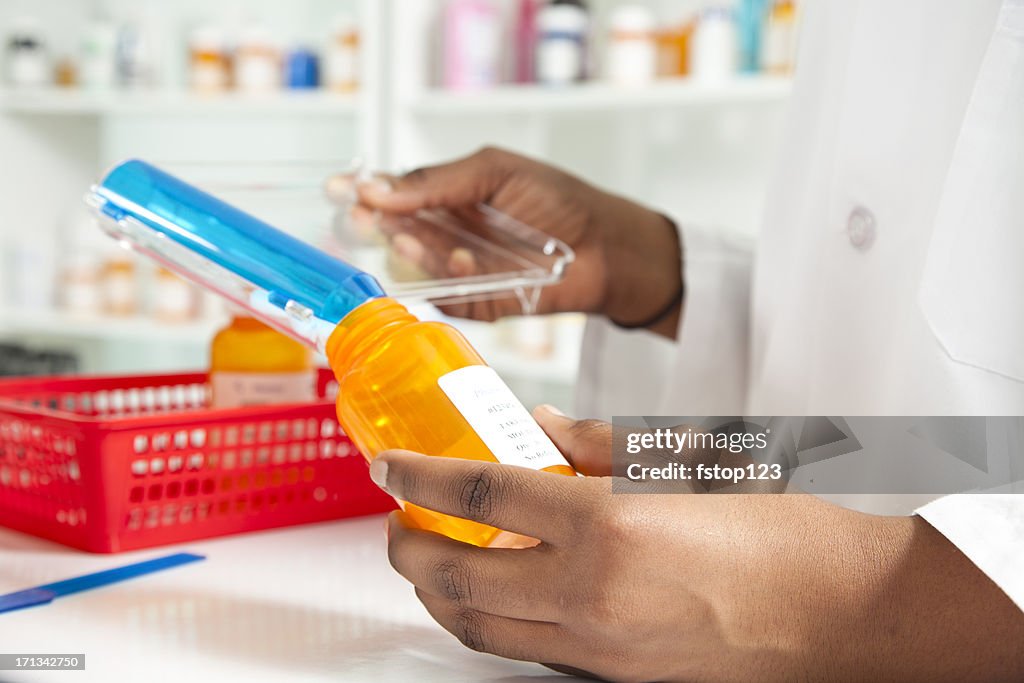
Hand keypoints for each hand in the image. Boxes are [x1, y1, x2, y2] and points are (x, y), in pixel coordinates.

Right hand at [328, 148, 682, 335]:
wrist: (607, 248)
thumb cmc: (558, 200)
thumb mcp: (495, 172)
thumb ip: (439, 181)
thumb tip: (381, 188)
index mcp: (446, 196)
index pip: (393, 192)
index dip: (364, 191)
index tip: (338, 187)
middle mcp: (446, 234)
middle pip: (396, 231)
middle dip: (378, 225)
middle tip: (363, 218)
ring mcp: (460, 271)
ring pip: (418, 266)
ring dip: (414, 253)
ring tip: (414, 240)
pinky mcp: (478, 304)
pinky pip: (450, 297)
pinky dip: (453, 280)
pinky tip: (464, 261)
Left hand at [371, 410, 1023, 681]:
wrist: (847, 615)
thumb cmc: (783, 531)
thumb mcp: (689, 463)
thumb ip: (599, 447)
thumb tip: (539, 431)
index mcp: (609, 527)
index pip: (481, 492)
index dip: (420, 473)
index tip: (390, 462)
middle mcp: (591, 596)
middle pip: (456, 574)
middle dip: (404, 546)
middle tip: (397, 516)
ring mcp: (598, 649)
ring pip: (478, 625)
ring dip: (437, 590)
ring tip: (432, 555)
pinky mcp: (612, 679)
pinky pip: (525, 648)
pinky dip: (491, 617)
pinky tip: (499, 589)